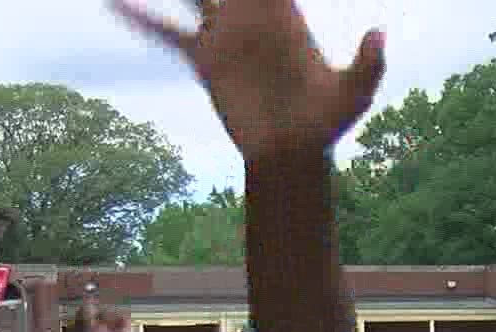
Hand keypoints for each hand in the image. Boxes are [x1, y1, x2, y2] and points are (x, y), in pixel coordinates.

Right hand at [110, 0, 385, 157]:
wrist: (293, 153)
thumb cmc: (326, 122)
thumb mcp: (354, 94)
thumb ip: (369, 65)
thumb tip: (380, 33)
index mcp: (285, 14)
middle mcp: (251, 16)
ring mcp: (225, 34)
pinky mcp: (205, 59)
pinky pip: (166, 32)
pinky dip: (140, 17)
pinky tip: (115, 3)